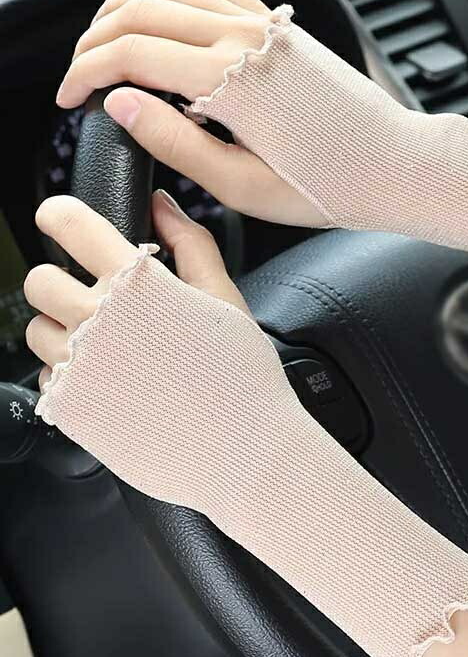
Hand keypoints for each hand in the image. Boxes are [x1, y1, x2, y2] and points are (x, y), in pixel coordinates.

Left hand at [24, 190, 248, 388]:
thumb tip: (161, 206)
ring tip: (112, 350)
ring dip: (65, 332)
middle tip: (101, 302)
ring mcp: (78, 367)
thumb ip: (191, 244)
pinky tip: (112, 383)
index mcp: (135, 285)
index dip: (60, 215)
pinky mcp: (71, 407)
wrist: (239, 450)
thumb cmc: (240, 375)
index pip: (68, 223)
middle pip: (40, 280)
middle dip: (64, 282)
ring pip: (38, 330)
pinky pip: (47, 377)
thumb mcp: (226, 300)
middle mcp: (96, 322)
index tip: (63, 221)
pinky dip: (71, 375)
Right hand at [57, 0, 325, 226]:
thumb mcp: (244, 187)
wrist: (393, 167)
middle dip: (95, 42)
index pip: (130, 56)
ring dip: (125, 8)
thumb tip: (120, 104)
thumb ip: (177, 143)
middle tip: (81, 77)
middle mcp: (243, 38)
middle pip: (140, 13)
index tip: (70, 99)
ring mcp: (263, 26)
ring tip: (101, 39)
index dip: (85, 74)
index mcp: (229, 81)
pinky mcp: (280, 29)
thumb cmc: (329, 186)